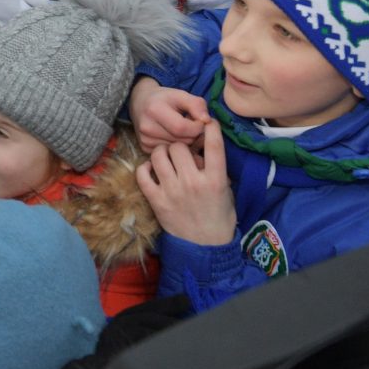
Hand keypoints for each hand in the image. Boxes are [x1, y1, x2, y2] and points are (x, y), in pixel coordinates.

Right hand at [130, 80, 208, 151]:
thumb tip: (207, 120)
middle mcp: (147, 128)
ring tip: (182, 130)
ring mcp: (145, 141)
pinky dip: (177, 147)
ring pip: (178, 150)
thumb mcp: (181, 94)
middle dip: (193, 135)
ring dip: (186, 142)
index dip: (197, 126)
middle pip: (182, 141)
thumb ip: (197, 104)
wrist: (140, 104)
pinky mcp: (145, 149)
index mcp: (154, 110)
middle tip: (192, 125)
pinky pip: (170, 154)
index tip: (200, 121)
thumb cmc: (164, 99)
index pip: (182, 128)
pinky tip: (174, 137)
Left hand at [136, 121, 236, 246]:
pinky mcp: (156, 201)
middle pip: (180, 147)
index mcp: (215, 180)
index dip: (210, 128)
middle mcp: (193, 183)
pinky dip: (145, 168)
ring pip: (159, 155)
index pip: (214, 145)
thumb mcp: (226, 191)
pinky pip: (143, 175)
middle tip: (182, 151)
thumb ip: (215, 169)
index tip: (207, 122)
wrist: (205, 246)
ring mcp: (172, 191)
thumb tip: (202, 151)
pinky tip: (152, 170)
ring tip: (166, 158)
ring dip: (162, 153)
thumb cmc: (219, 217)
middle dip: (181, 145)